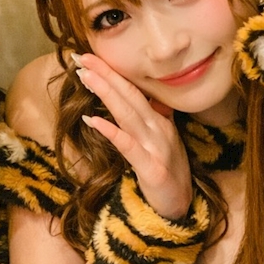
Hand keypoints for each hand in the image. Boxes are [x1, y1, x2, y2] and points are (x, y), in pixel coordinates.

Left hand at [73, 53, 191, 219]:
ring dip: (107, 93)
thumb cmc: (168, 173)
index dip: (113, 73)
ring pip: (129, 114)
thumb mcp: (162, 141)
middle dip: (106, 74)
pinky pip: (128, 147)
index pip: (134, 91)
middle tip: (82, 56)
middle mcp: (159, 130)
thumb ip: (152, 119)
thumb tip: (139, 98)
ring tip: (86, 76)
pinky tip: (92, 119)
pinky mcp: (151, 170)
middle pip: (130, 96)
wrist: (182, 207)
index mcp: (160, 122)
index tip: (90, 56)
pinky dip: (111, 131)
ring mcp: (156, 149)